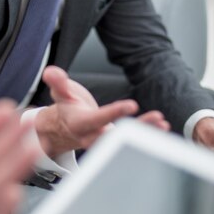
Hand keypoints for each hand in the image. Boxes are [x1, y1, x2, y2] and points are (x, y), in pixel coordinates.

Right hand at [36, 66, 168, 156]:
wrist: (63, 129)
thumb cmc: (65, 108)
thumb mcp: (60, 93)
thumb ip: (57, 82)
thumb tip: (50, 72)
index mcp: (80, 124)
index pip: (98, 120)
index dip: (114, 113)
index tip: (132, 105)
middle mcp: (93, 137)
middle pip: (116, 136)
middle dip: (138, 129)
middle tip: (158, 119)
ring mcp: (104, 142)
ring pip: (126, 141)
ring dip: (146, 133)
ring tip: (163, 124)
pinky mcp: (114, 141)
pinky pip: (131, 141)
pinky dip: (146, 136)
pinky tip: (162, 128)